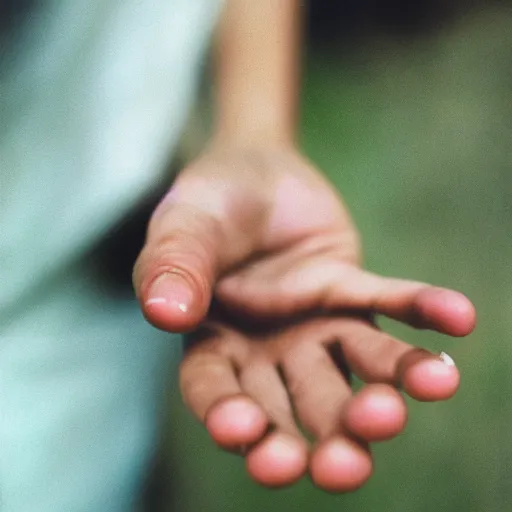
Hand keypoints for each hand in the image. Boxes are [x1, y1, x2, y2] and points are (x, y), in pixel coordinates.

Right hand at [133, 143, 474, 491]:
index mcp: (214, 344)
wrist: (253, 170)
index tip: (246, 431)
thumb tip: (165, 313)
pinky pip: (388, 301)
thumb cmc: (208, 204)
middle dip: (322, 439)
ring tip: (414, 397)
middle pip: (297, 405)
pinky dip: (422, 310)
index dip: (228, 416)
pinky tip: (456, 319)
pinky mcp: (351, 289)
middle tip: (346, 466)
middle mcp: (268, 349)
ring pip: (352, 367)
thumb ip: (172, 267)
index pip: (216, 391)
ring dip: (385, 389)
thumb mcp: (182, 227)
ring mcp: (315, 323)